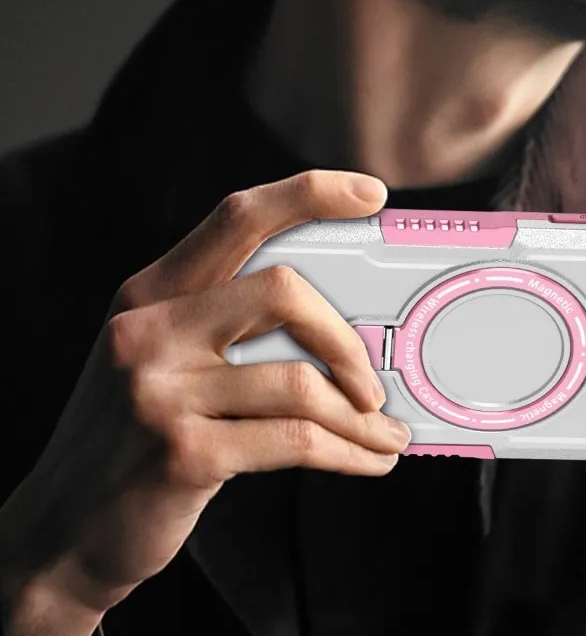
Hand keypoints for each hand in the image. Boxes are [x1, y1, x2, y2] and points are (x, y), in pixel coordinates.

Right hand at [0, 170, 409, 622]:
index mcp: (152, 293)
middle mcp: (150, 330)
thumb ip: (225, 322)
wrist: (58, 536)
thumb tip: (339, 313)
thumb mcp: (158, 358)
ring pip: (300, 381)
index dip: (310, 194)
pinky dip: (349, 451)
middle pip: (283, 291)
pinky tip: (369, 458)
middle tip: (372, 381)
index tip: (369, 192)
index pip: (239, 217)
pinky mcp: (182, 454)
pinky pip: (296, 440)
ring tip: (385, 435)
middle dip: (346, 339)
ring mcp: (161, 392)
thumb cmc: (131, 438)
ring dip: (360, 417)